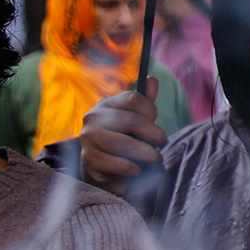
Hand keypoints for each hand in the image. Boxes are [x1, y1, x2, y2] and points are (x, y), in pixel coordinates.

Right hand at [80, 76, 164, 195]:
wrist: (102, 170)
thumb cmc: (124, 141)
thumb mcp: (135, 121)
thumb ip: (144, 103)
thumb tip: (153, 79)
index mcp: (106, 104)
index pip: (133, 98)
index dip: (151, 111)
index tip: (155, 122)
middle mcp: (93, 117)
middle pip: (133, 121)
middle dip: (155, 135)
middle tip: (161, 144)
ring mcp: (88, 138)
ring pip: (125, 143)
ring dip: (147, 154)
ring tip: (154, 159)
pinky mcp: (88, 159)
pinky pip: (117, 163)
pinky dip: (133, 168)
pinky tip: (137, 169)